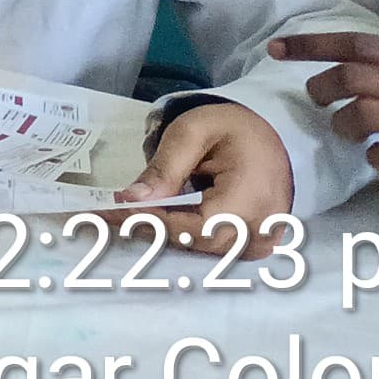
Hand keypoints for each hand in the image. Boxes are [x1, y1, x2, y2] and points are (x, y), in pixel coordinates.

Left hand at [124, 99, 293, 250]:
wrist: (271, 134)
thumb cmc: (231, 128)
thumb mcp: (192, 133)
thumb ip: (164, 168)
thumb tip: (131, 200)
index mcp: (252, 196)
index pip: (197, 226)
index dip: (152, 224)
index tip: (110, 213)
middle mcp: (263, 227)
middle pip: (198, 243)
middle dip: (150, 229)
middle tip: (106, 215)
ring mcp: (262, 240)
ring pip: (203, 250)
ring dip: (162, 234)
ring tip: (123, 217)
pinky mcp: (254, 243)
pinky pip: (214, 248)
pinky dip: (180, 235)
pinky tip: (151, 220)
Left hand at [282, 32, 378, 206]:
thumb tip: (343, 67)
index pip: (361, 44)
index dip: (313, 45)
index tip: (276, 48)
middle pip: (357, 77)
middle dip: (322, 88)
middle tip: (318, 102)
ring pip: (369, 114)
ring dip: (344, 125)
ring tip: (347, 133)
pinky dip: (377, 160)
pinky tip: (378, 159)